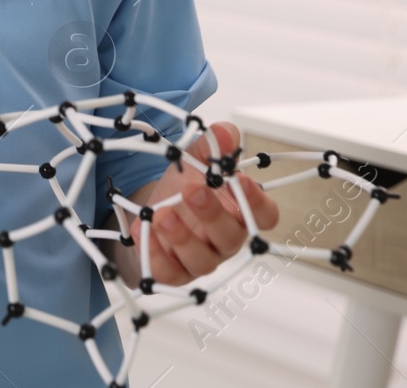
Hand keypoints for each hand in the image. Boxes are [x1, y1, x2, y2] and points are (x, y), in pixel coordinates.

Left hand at [129, 121, 279, 285]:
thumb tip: (225, 132)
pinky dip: (156, 254)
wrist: (148, 216)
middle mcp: (224, 239)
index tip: (241, 180)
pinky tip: (143, 230)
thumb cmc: (181, 190)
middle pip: (230, 237)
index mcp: (237, 212)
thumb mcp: (193, 161)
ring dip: (182, 238)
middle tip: (191, 191)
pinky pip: (171, 274)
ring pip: (203, 261)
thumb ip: (211, 146)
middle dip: (212, 214)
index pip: (264, 215)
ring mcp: (202, 259)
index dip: (257, 202)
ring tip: (161, 214)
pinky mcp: (176, 273)